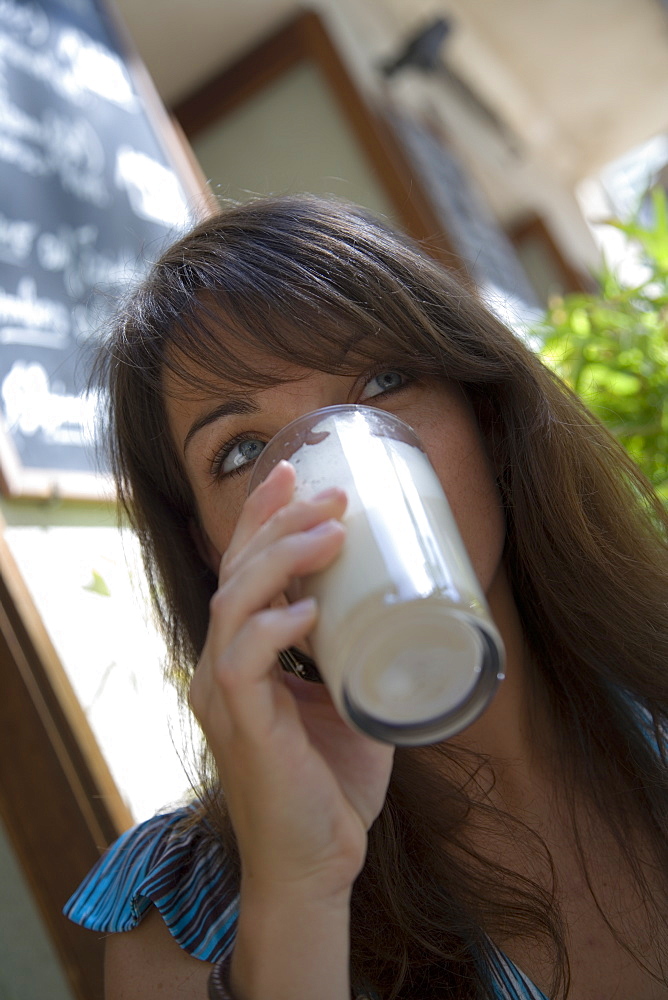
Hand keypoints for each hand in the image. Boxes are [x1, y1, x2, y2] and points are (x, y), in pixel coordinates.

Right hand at [189, 461, 393, 900]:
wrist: (316, 865)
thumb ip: (359, 655)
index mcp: (242, 657)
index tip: (294, 473)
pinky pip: (242, 664)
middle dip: (278, 523)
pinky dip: (272, 629)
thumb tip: (405, 607)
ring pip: (232, 605)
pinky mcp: (240, 728)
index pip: (242, 572)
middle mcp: (220, 667)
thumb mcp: (351, 700)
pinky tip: (307, 609)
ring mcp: (224, 697)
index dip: (261, 519)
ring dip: (280, 560)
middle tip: (329, 493)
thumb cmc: (331, 784)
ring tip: (330, 531)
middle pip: (235, 574)